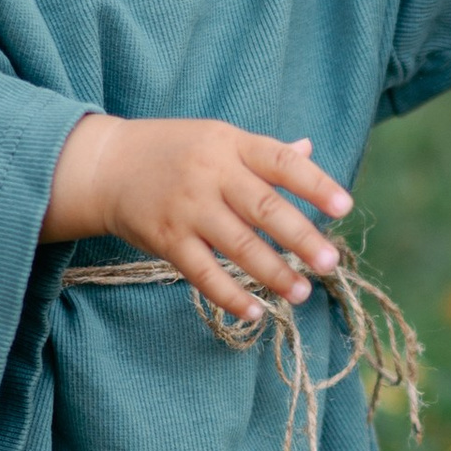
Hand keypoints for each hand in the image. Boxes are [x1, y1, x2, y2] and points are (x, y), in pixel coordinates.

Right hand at [45, 114, 352, 322]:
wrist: (105, 164)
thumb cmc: (172, 151)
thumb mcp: (217, 138)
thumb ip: (262, 152)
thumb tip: (309, 151)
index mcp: (231, 144)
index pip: (282, 162)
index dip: (315, 184)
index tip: (345, 206)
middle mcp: (211, 174)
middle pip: (264, 208)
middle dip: (301, 238)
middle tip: (330, 263)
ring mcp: (188, 208)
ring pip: (238, 245)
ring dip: (273, 273)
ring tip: (301, 293)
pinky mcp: (167, 239)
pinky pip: (203, 272)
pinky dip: (229, 295)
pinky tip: (255, 311)